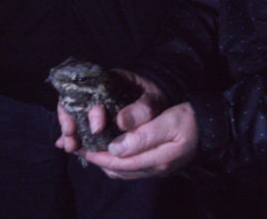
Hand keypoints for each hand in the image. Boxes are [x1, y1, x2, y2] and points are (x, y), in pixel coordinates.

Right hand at [55, 69, 165, 151]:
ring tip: (71, 148)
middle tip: (74, 142)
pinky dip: (76, 137)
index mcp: (108, 81)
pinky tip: (73, 148)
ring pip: (74, 116)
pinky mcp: (96, 119)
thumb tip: (122, 122)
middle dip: (71, 123)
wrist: (157, 100)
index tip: (96, 129)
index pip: (89, 89)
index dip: (87, 110)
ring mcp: (94, 106)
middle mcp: (96, 92)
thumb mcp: (153, 99)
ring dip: (71, 133)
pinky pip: (81, 126)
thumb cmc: (154, 97)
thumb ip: (142, 108)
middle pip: (74, 103)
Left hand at [79, 102, 197, 179]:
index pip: (119, 163)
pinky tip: (112, 151)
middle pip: (118, 170)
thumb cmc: (189, 122)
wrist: (209, 129)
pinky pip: (131, 168)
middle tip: (82, 148)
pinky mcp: (157, 164)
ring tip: (93, 149)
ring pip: (123, 171)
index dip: (99, 157)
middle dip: (99, 160)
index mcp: (155, 160)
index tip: (83, 147)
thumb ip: (143, 136)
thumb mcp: (168, 123)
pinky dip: (117, 162)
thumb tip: (116, 148)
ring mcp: (156, 168)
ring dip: (106, 162)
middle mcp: (154, 169)